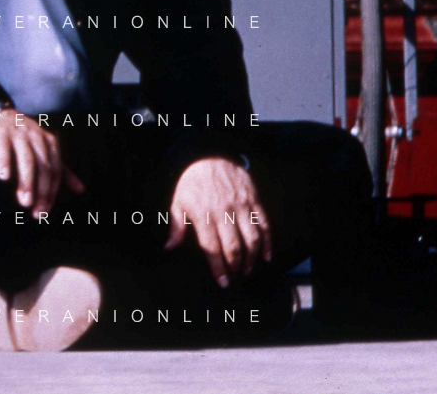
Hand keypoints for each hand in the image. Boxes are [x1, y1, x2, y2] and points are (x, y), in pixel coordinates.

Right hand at [0, 108, 84, 213]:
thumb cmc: (22, 137)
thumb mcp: (44, 150)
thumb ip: (61, 169)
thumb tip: (81, 190)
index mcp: (49, 142)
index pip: (55, 171)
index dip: (51, 193)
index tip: (43, 212)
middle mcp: (37, 137)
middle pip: (44, 166)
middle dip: (42, 191)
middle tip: (36, 212)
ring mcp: (19, 134)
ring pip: (27, 159)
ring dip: (27, 181)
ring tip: (24, 201)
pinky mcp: (0, 132)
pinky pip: (3, 148)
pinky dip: (4, 161)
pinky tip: (3, 176)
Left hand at [163, 157, 272, 286]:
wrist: (208, 154)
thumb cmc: (191, 181)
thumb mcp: (177, 202)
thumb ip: (176, 226)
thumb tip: (168, 246)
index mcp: (203, 215)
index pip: (212, 248)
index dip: (218, 268)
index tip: (222, 281)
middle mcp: (223, 213)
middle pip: (234, 247)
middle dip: (235, 267)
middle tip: (235, 277)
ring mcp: (240, 206)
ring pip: (252, 238)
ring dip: (252, 258)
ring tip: (248, 269)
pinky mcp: (253, 200)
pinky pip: (264, 224)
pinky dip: (267, 242)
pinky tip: (266, 255)